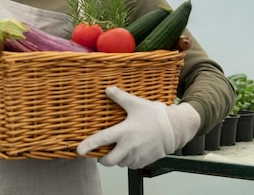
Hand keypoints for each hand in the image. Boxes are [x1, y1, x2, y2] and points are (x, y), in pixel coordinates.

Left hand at [76, 86, 199, 168]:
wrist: (175, 128)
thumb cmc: (154, 115)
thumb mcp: (136, 104)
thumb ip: (120, 97)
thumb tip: (107, 88)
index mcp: (124, 131)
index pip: (102, 139)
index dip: (89, 145)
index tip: (78, 150)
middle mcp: (129, 146)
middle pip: (108, 161)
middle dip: (102, 158)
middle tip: (101, 152)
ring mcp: (137, 155)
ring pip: (119, 164)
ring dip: (116, 159)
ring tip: (119, 147)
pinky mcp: (144, 161)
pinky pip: (130, 165)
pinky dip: (127, 160)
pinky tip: (130, 150)